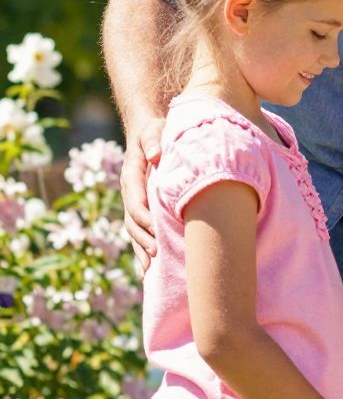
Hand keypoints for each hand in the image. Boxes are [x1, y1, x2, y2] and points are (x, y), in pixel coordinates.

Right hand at [121, 114, 164, 268]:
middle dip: (142, 238)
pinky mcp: (141, 208)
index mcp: (132, 174)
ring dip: (140, 248)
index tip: (154, 228)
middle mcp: (130, 191)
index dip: (142, 215)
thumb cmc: (155, 131)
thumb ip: (154, 140)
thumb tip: (156, 154)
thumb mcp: (154, 130)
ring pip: (133, 229)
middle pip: (131, 220)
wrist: (149, 132)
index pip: (134, 199)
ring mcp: (134, 201)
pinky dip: (142, 248)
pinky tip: (149, 268)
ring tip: (150, 267)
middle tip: (156, 253)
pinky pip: (139, 231)